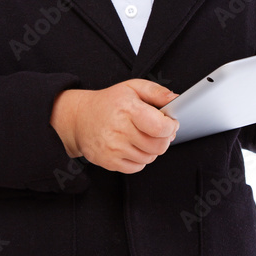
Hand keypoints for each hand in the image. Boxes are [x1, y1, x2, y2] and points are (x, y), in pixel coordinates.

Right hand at [50, 79, 179, 173]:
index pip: (160, 127)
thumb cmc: (109, 102)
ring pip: (150, 158)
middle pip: (158, 146)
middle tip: (159, 131)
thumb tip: (176, 99)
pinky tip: (133, 146)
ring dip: (152, 149)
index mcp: (128, 109)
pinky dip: (140, 159)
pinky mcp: (108, 161)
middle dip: (164, 139)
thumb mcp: (132, 87)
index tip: (170, 123)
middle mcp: (119, 130)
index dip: (171, 127)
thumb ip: (156, 92)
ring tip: (142, 136)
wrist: (80, 118)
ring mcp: (113, 148)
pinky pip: (137, 167)